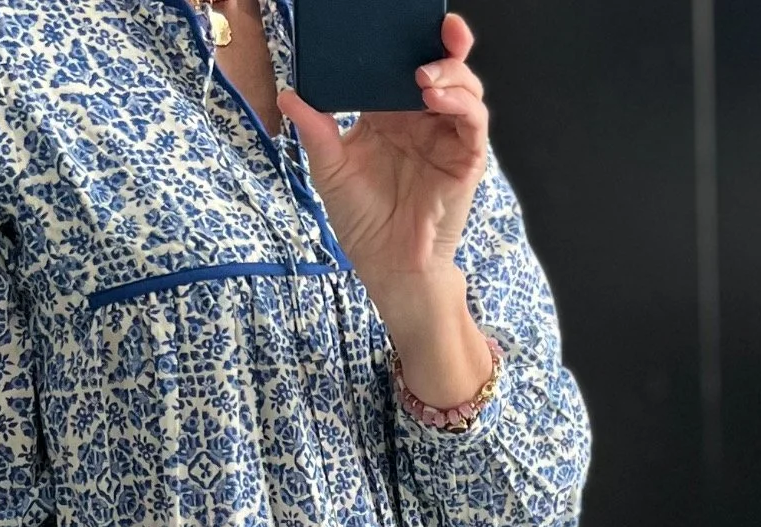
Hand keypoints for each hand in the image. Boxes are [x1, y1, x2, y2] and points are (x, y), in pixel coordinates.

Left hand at [275, 11, 488, 300]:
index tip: (397, 19)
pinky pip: (472, 121)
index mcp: (392, 114)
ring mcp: (447, 137)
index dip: (406, 41)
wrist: (387, 267)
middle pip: (442, 67)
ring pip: (464, 87)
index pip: (403, 65)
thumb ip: (316, 130)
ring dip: (450, 73)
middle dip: (444, 42)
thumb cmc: (363, 222)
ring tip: (423, 75)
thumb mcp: (330, 170)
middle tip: (438, 24)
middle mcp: (423, 120)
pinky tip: (436, 98)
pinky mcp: (466, 159)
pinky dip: (460, 104)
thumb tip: (288, 95)